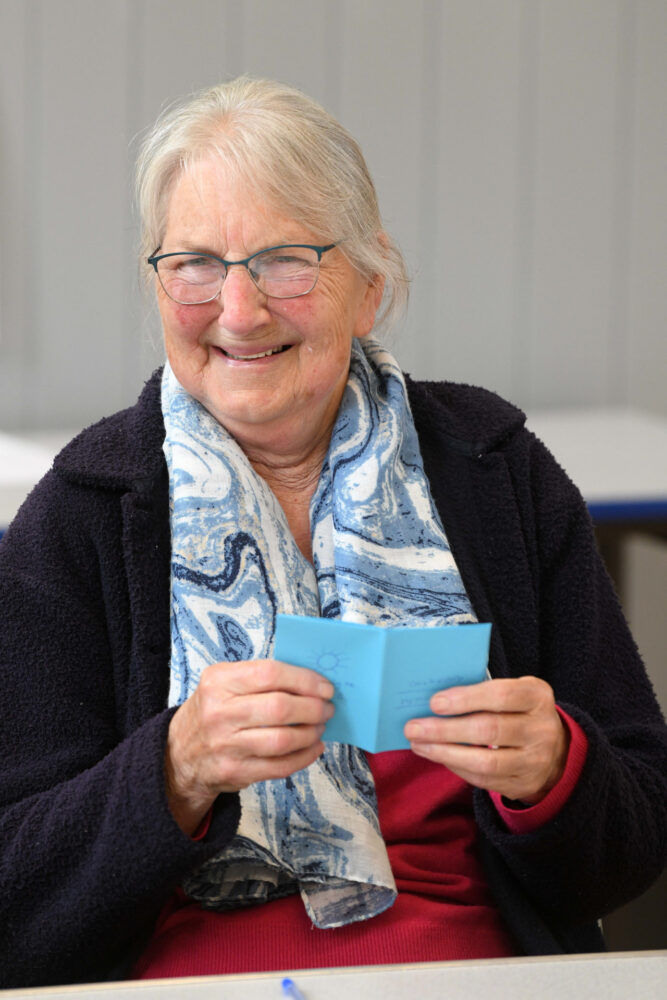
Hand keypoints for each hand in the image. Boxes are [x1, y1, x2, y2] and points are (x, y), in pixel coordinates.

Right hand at [165, 659, 334, 833]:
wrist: (179, 753)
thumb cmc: (213, 710)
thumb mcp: (224, 682)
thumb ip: (261, 677)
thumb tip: (311, 680)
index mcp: (219, 681)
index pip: (270, 674)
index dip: (305, 680)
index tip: (325, 687)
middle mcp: (219, 712)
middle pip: (280, 708)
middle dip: (313, 708)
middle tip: (327, 708)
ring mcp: (225, 745)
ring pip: (282, 740)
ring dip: (311, 733)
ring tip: (320, 726)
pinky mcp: (234, 772)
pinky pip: (279, 767)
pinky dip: (304, 757)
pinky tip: (313, 747)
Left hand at [404, 676, 568, 804]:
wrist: (556, 749)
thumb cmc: (519, 711)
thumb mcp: (514, 692)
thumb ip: (483, 692)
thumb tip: (435, 700)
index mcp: (537, 697)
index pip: (502, 696)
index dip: (466, 699)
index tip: (434, 702)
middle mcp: (541, 729)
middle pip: (489, 730)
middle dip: (446, 729)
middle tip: (413, 727)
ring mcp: (535, 761)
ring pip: (485, 761)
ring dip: (445, 753)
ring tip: (419, 744)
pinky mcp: (523, 784)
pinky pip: (484, 780)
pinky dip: (456, 767)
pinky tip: (438, 756)